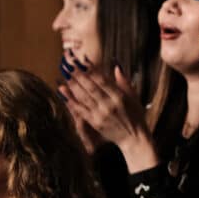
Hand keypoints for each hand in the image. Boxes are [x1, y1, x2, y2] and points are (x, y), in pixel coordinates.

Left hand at [59, 54, 155, 168]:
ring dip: (72, 84)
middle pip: (91, 86)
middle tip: (68, 62)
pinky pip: (80, 109)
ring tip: (64, 72)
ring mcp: (101, 114)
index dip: (91, 69)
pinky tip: (63, 91)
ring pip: (83, 96)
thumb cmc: (136, 116)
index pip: (103, 80)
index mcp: (120, 97)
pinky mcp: (94, 122)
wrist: (134, 138)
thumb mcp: (134, 97)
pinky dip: (70, 99)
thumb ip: (124, 82)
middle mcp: (109, 104)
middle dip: (78, 74)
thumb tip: (116, 66)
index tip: (81, 59)